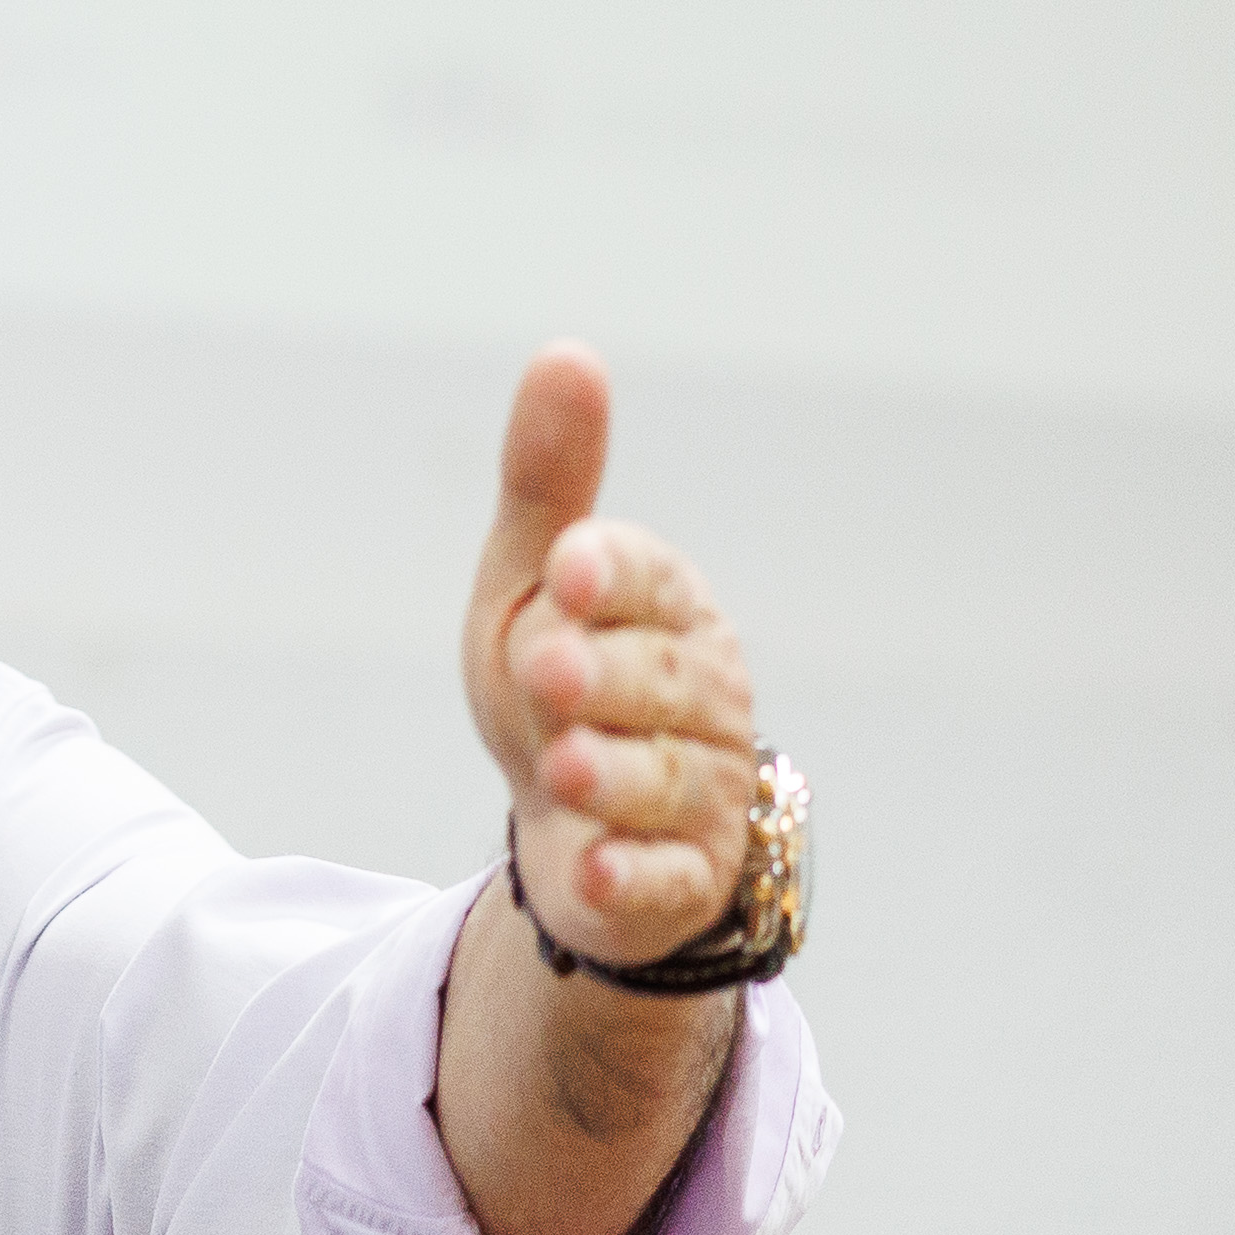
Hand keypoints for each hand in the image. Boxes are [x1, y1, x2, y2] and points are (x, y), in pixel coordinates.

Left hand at [458, 345, 762, 975]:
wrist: (573, 827)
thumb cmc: (561, 684)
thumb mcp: (534, 586)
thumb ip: (549, 486)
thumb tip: (567, 353)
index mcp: (668, 611)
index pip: (650, 584)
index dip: (611, 576)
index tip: (566, 566)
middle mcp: (701, 697)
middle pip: (659, 683)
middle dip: (603, 676)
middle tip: (546, 668)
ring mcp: (701, 792)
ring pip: (664, 781)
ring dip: (615, 775)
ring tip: (565, 770)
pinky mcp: (686, 879)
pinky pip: (669, 882)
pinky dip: (633, 879)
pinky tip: (593, 874)